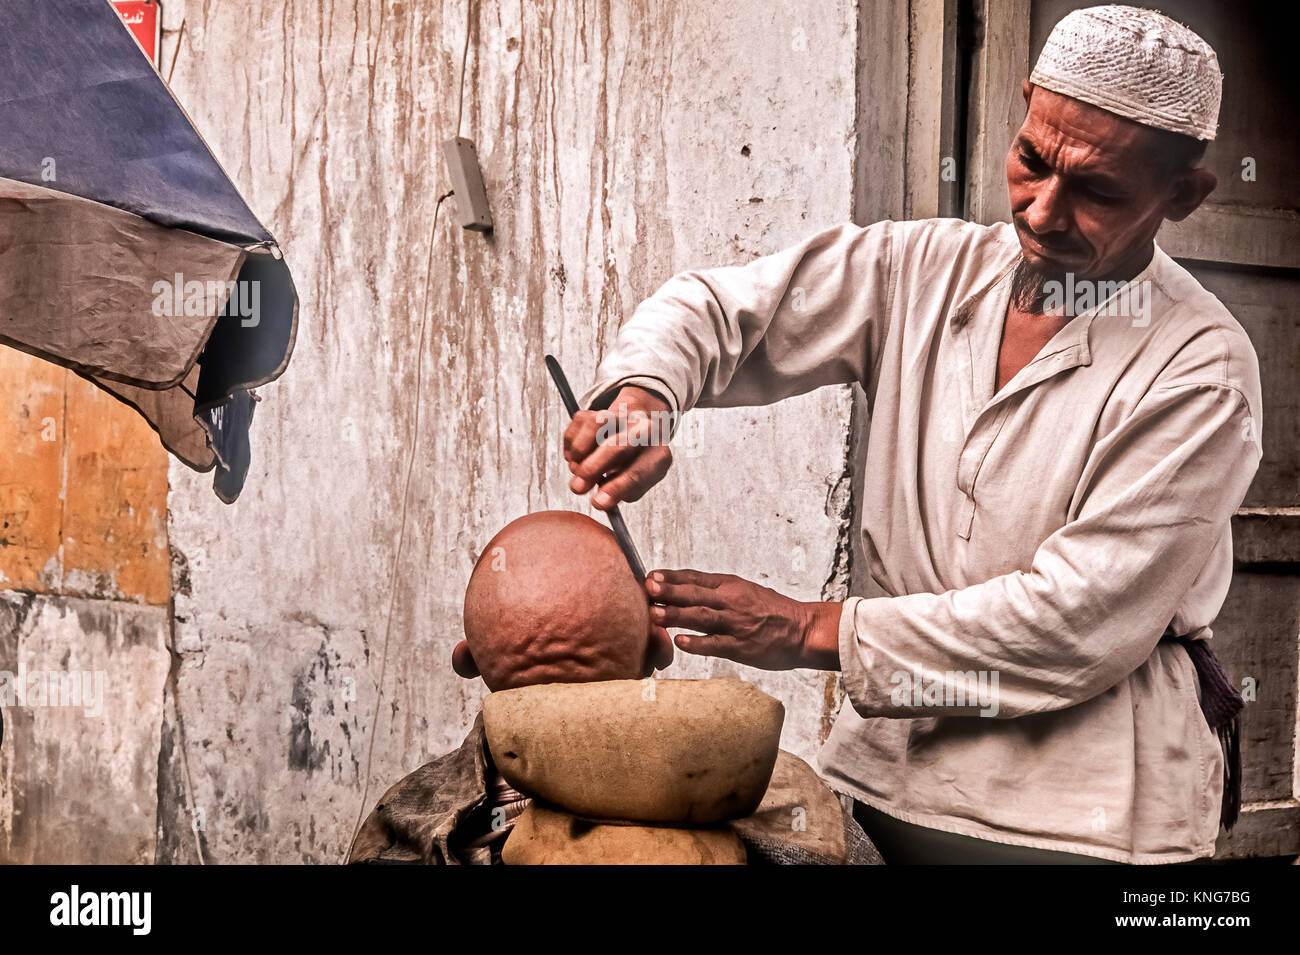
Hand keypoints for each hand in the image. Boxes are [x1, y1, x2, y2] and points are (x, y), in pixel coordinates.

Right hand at [563, 385, 673, 510]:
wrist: (640, 427)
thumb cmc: (637, 462)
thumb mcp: (638, 482)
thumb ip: (621, 493)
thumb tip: (599, 500)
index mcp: (659, 454)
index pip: (639, 472)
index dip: (617, 488)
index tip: (598, 502)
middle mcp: (645, 429)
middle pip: (618, 445)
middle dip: (594, 467)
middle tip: (577, 487)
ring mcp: (623, 415)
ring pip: (597, 426)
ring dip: (580, 454)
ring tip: (578, 471)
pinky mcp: (601, 409)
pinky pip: (580, 423)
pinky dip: (573, 445)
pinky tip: (578, 458)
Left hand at [645, 569, 841, 670]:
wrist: (802, 629)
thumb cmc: (772, 611)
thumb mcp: (744, 591)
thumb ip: (716, 591)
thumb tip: (683, 589)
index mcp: (731, 586)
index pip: (695, 578)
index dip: (672, 576)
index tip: (650, 574)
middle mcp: (731, 601)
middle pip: (694, 593)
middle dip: (668, 590)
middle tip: (646, 587)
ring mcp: (736, 623)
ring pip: (701, 616)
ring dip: (676, 614)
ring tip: (653, 613)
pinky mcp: (741, 646)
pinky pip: (716, 643)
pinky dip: (697, 643)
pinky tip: (680, 642)